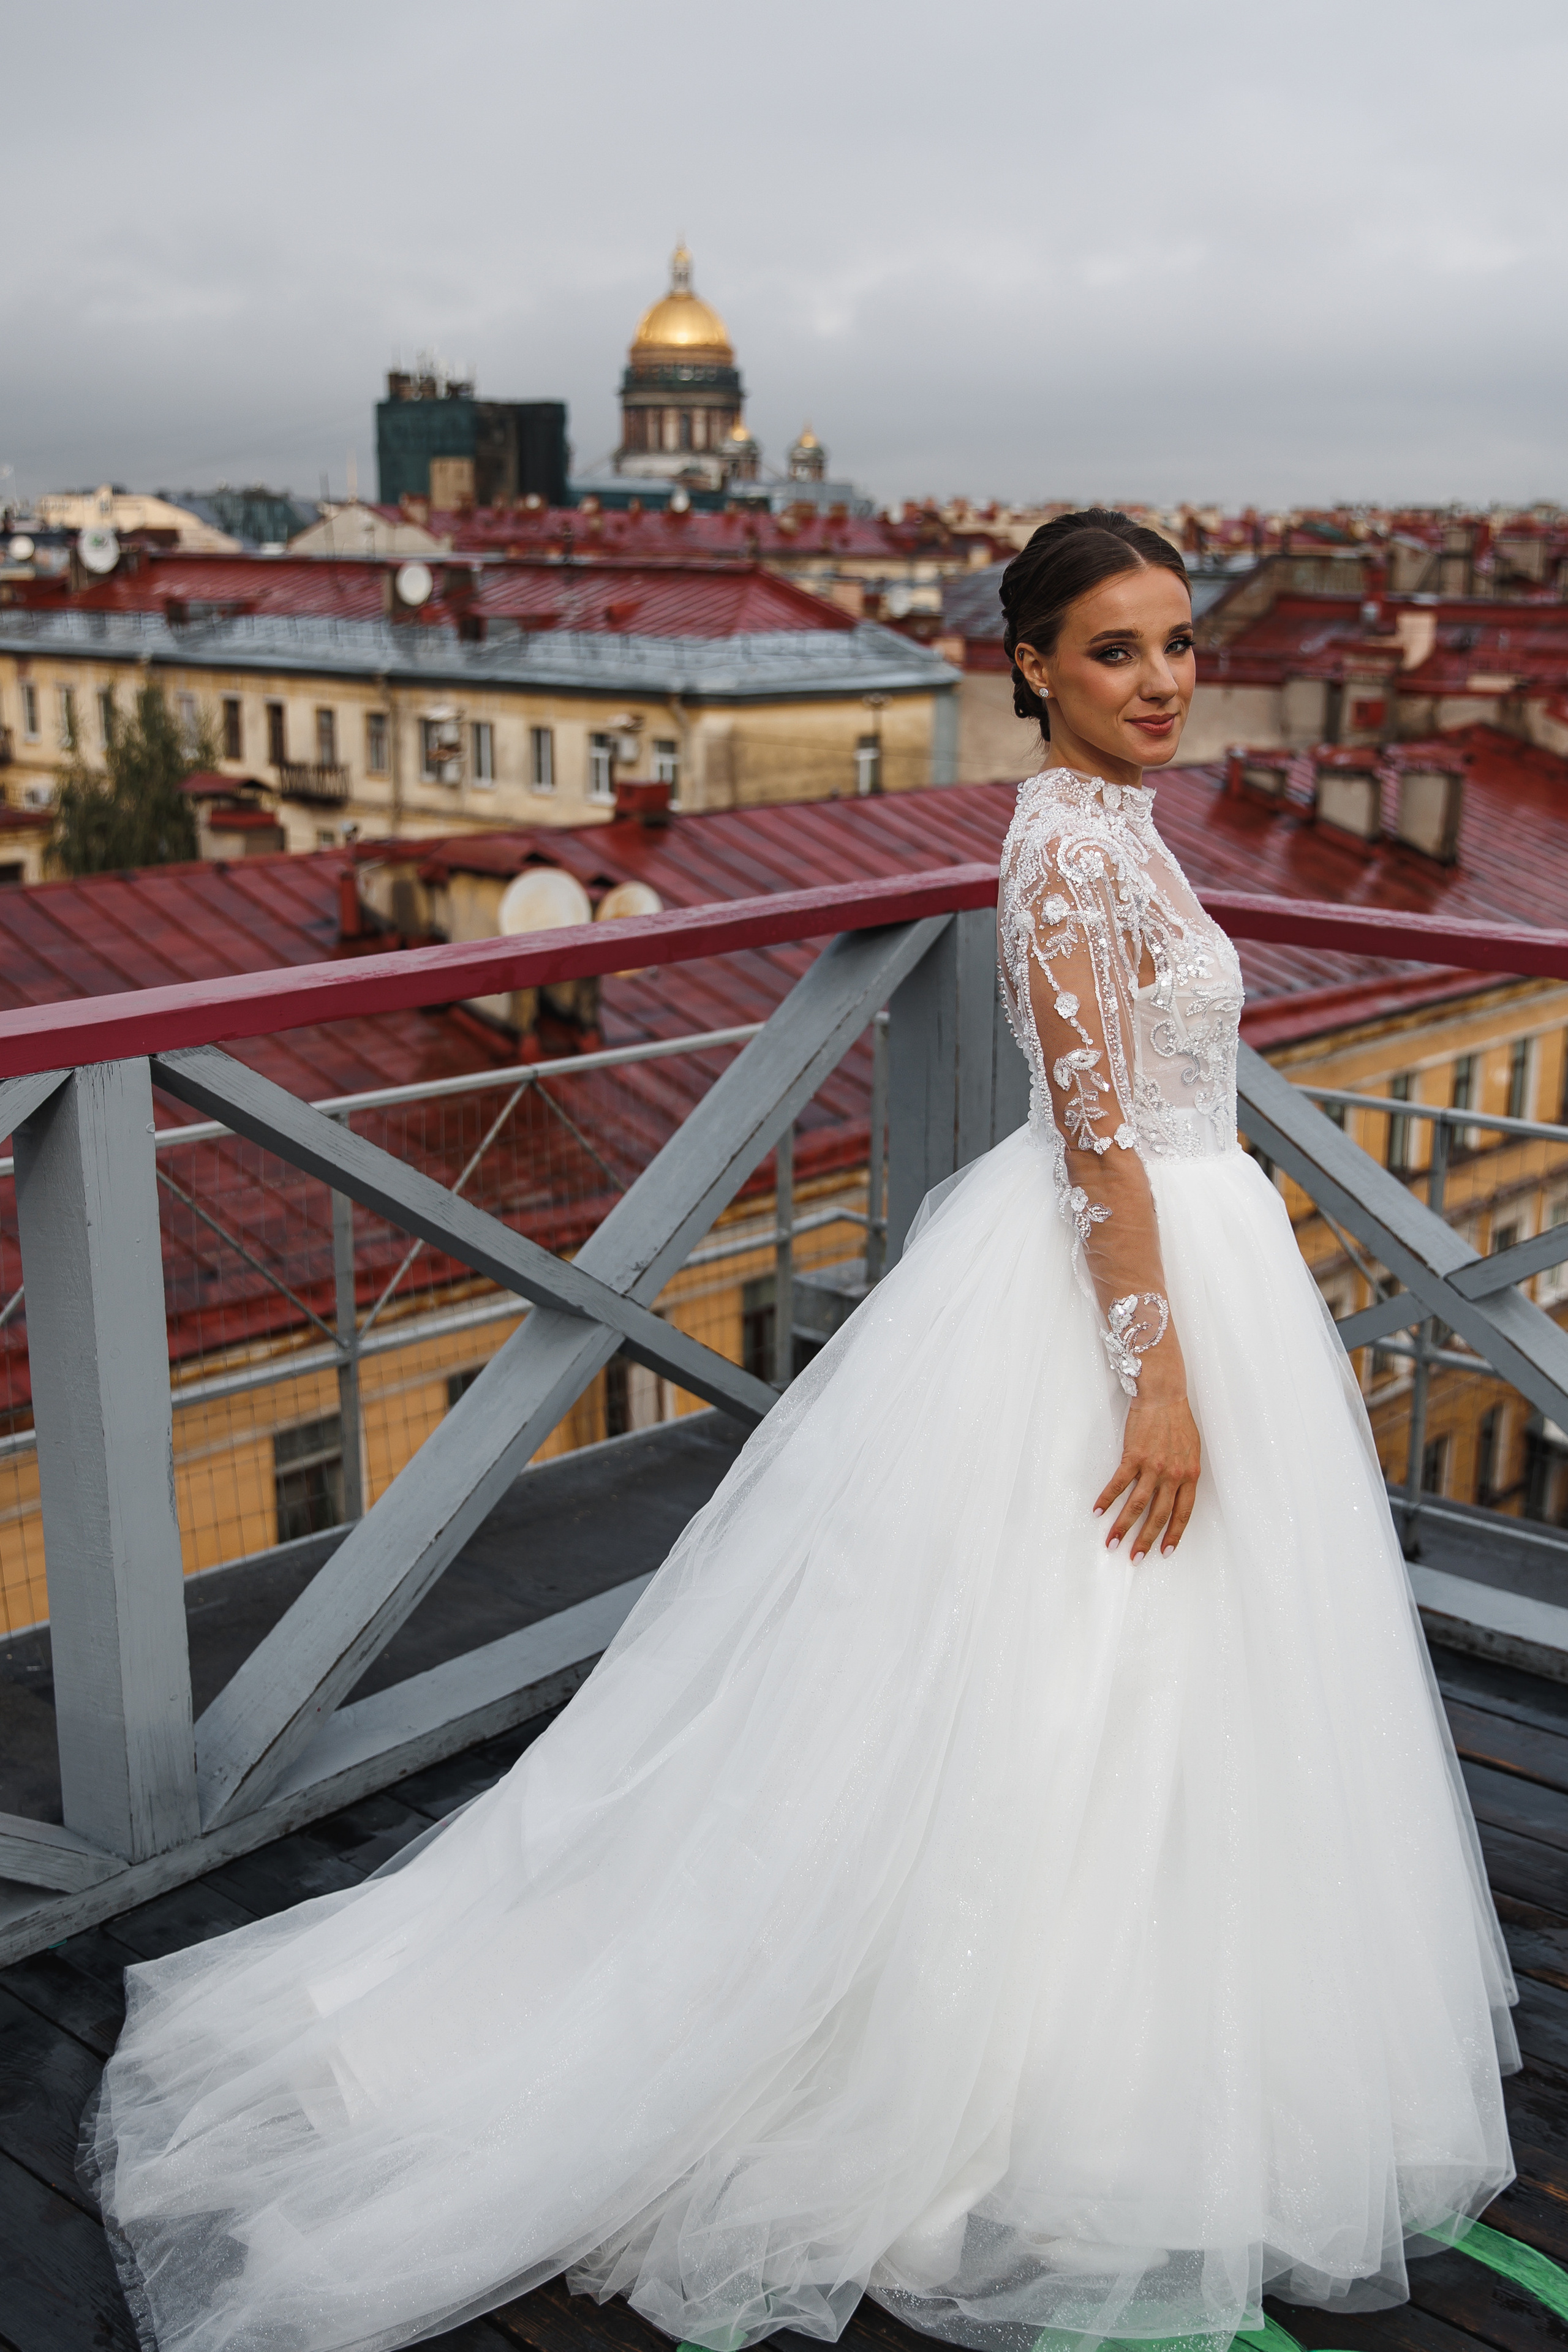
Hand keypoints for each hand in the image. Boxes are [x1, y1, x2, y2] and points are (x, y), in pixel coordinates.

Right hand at [1093, 1395, 1200, 1559]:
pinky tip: (1098, 1511)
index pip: (1183, 1513)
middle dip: (1146, 1540)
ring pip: (1137, 1505)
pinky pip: (1118, 1483)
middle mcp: (1173, 1475)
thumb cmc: (1178, 1420)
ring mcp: (1152, 1467)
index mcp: (1190, 1475)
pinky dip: (1107, 1499)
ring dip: (1123, 1526)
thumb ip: (1186, 1473)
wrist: (1164, 1395)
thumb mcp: (1192, 1450)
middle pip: (1158, 1515)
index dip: (1173, 1534)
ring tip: (1112, 1543)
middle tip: (1135, 1558)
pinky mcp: (1133, 1456)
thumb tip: (1177, 1493)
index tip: (1165, 1552)